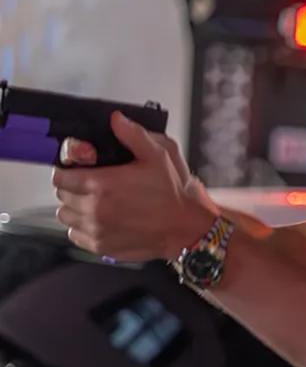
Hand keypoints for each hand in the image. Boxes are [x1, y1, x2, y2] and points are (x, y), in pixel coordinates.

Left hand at [51, 112, 217, 261]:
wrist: (185, 227)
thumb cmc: (172, 193)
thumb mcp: (159, 155)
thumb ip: (133, 135)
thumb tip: (115, 119)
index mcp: (101, 184)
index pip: (60, 176)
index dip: (68, 170)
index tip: (81, 170)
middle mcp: (93, 209)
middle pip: (62, 196)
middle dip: (73, 188)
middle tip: (93, 185)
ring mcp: (96, 230)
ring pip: (66, 216)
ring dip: (76, 208)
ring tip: (95, 203)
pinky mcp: (100, 247)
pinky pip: (75, 235)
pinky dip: (83, 227)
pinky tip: (101, 220)